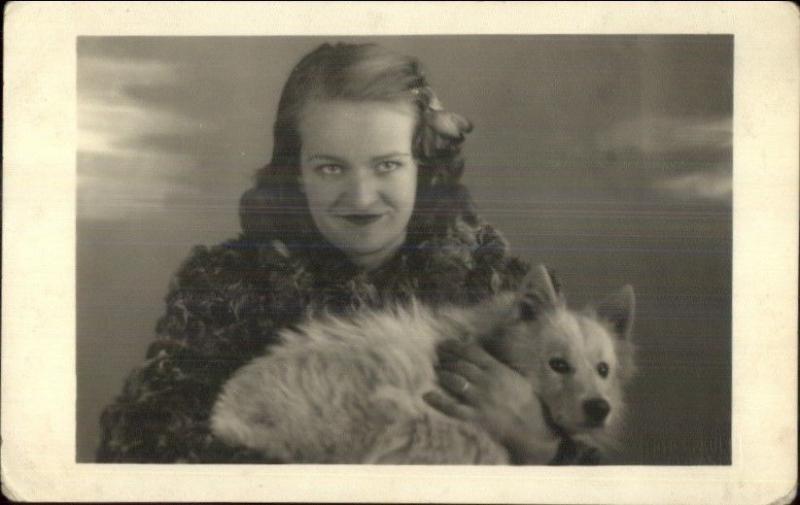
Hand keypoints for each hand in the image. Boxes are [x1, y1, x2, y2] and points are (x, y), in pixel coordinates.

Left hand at [423, 339, 559, 463]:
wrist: (532, 427)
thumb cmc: (524, 400)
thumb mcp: (514, 376)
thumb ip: (496, 364)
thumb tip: (476, 350)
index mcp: (497, 370)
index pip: (471, 352)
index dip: (454, 346)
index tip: (443, 344)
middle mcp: (487, 382)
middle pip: (460, 365)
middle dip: (445, 359)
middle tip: (437, 358)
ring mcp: (480, 399)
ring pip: (455, 382)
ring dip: (442, 375)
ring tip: (436, 371)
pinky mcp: (476, 416)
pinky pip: (453, 408)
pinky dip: (439, 402)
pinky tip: (427, 395)